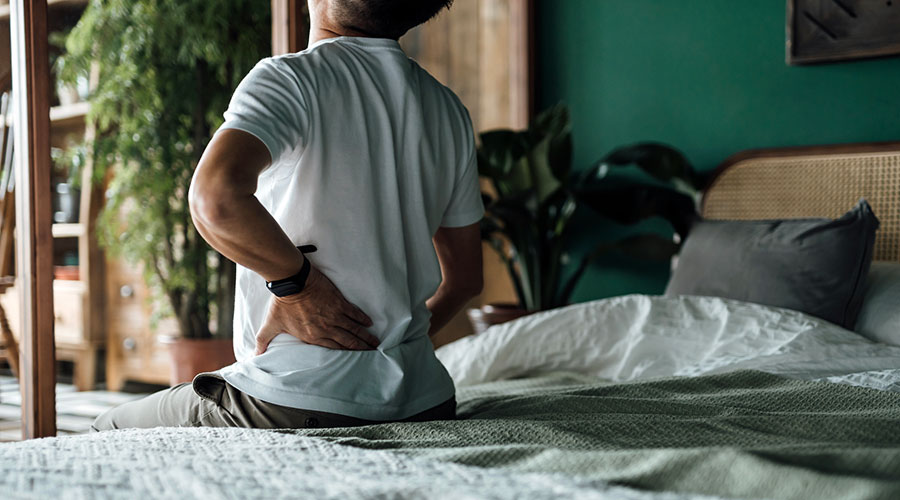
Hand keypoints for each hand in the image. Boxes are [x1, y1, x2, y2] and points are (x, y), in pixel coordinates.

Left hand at [255, 265, 377, 353]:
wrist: (292, 282)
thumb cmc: (281, 303)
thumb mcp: (271, 324)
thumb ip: (263, 340)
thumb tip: (253, 355)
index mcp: (312, 336)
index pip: (333, 348)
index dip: (346, 353)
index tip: (355, 357)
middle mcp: (326, 328)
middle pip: (347, 341)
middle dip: (360, 348)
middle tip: (371, 352)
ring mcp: (334, 316)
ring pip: (353, 329)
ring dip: (365, 336)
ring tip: (375, 342)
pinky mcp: (339, 303)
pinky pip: (354, 313)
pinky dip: (362, 318)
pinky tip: (368, 322)